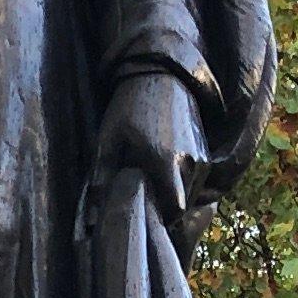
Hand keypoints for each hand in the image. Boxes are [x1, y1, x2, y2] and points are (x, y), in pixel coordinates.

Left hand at [91, 67, 209, 242]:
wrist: (161, 76)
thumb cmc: (128, 109)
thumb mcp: (107, 142)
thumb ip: (100, 181)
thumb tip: (91, 218)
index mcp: (165, 164)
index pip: (174, 213)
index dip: (161, 221)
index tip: (145, 217)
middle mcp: (190, 164)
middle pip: (182, 208)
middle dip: (165, 211)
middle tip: (143, 201)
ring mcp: (202, 158)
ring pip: (191, 196)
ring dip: (174, 196)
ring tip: (152, 182)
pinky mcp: (206, 152)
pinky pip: (197, 181)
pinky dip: (183, 183)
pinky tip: (164, 171)